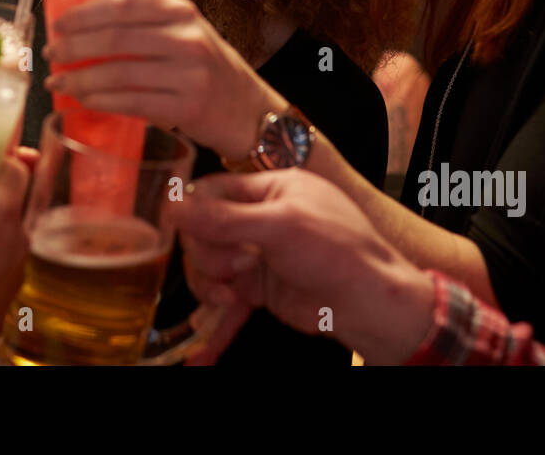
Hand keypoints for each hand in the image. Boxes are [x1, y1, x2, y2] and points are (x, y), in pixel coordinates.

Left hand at [43, 0, 287, 158]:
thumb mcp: (186, 37)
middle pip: (116, 37)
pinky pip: (132, 102)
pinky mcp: (188, 107)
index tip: (58, 24)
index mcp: (182, 12)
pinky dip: (101, 101)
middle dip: (75, 47)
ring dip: (81, 78)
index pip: (124, 6)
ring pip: (120, 71)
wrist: (252, 112)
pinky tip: (83, 102)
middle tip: (51, 55)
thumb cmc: (209, 73)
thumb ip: (147, 29)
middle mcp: (188, 38)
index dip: (84, 14)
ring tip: (58, 83)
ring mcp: (190, 73)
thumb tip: (83, 31)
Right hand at [168, 168, 436, 364]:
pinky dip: (216, 322)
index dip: (194, 212)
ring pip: (208, 265)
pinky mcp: (259, 289)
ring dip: (211, 284)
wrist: (369, 305)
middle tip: (235, 267)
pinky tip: (202, 356)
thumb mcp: (280, 226)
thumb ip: (224, 218)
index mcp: (270, 188)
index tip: (181, 230)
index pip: (213, 190)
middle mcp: (261, 218)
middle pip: (204, 231)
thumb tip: (174, 206)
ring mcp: (258, 255)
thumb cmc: (337, 251)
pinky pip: (224, 300)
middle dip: (209, 254)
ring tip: (232, 297)